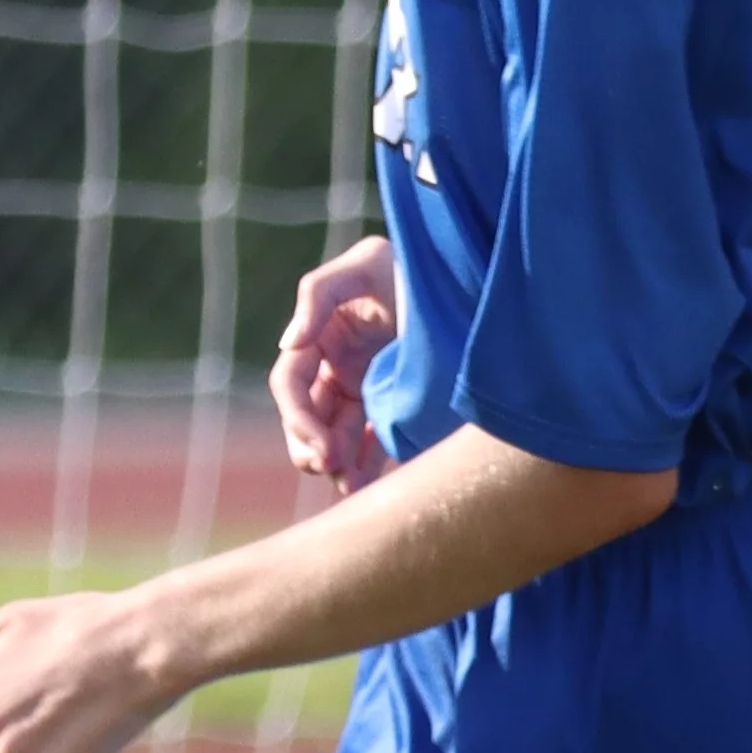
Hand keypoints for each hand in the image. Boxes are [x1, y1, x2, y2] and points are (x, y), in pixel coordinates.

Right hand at [273, 235, 400, 491]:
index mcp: (321, 338)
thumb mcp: (365, 265)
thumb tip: (289, 344)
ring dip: (337, 465)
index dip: (298, 420)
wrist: (462, 274)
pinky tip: (368, 486)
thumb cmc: (410, 263)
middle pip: (308, 420)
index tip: (320, 450)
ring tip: (351, 489)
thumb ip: (318, 293)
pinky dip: (366, 465)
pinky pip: (372, 442)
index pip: (292, 386)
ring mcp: (365, 388)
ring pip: (337, 438)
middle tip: (331, 470)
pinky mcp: (395, 404)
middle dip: (313, 449)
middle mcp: (337, 367)